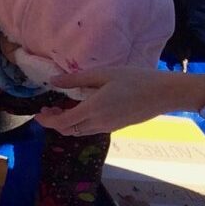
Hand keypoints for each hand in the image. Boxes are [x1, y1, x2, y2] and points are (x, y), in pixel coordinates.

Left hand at [38, 68, 204, 135]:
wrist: (165, 93)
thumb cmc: (136, 79)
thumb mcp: (104, 74)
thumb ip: (76, 79)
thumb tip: (53, 81)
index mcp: (93, 109)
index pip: (62, 123)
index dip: (47, 120)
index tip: (39, 112)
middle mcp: (98, 123)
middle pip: (68, 130)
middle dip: (54, 122)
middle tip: (48, 108)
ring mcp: (108, 127)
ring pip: (79, 132)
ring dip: (66, 123)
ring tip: (62, 107)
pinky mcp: (115, 127)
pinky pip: (90, 129)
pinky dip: (79, 123)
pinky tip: (80, 109)